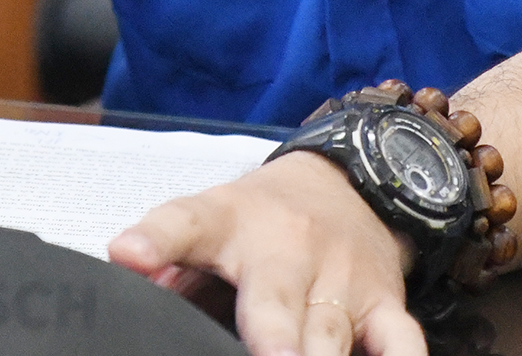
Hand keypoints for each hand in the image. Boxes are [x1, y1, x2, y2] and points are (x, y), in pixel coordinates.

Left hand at [111, 153, 421, 355]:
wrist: (349, 181)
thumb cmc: (264, 217)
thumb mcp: (209, 220)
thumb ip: (167, 255)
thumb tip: (121, 277)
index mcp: (229, 224)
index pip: (185, 222)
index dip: (155, 239)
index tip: (129, 253)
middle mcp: (290, 248)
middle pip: (275, 299)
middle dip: (270, 339)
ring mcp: (342, 277)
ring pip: (331, 332)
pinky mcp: (385, 302)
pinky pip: (400, 342)